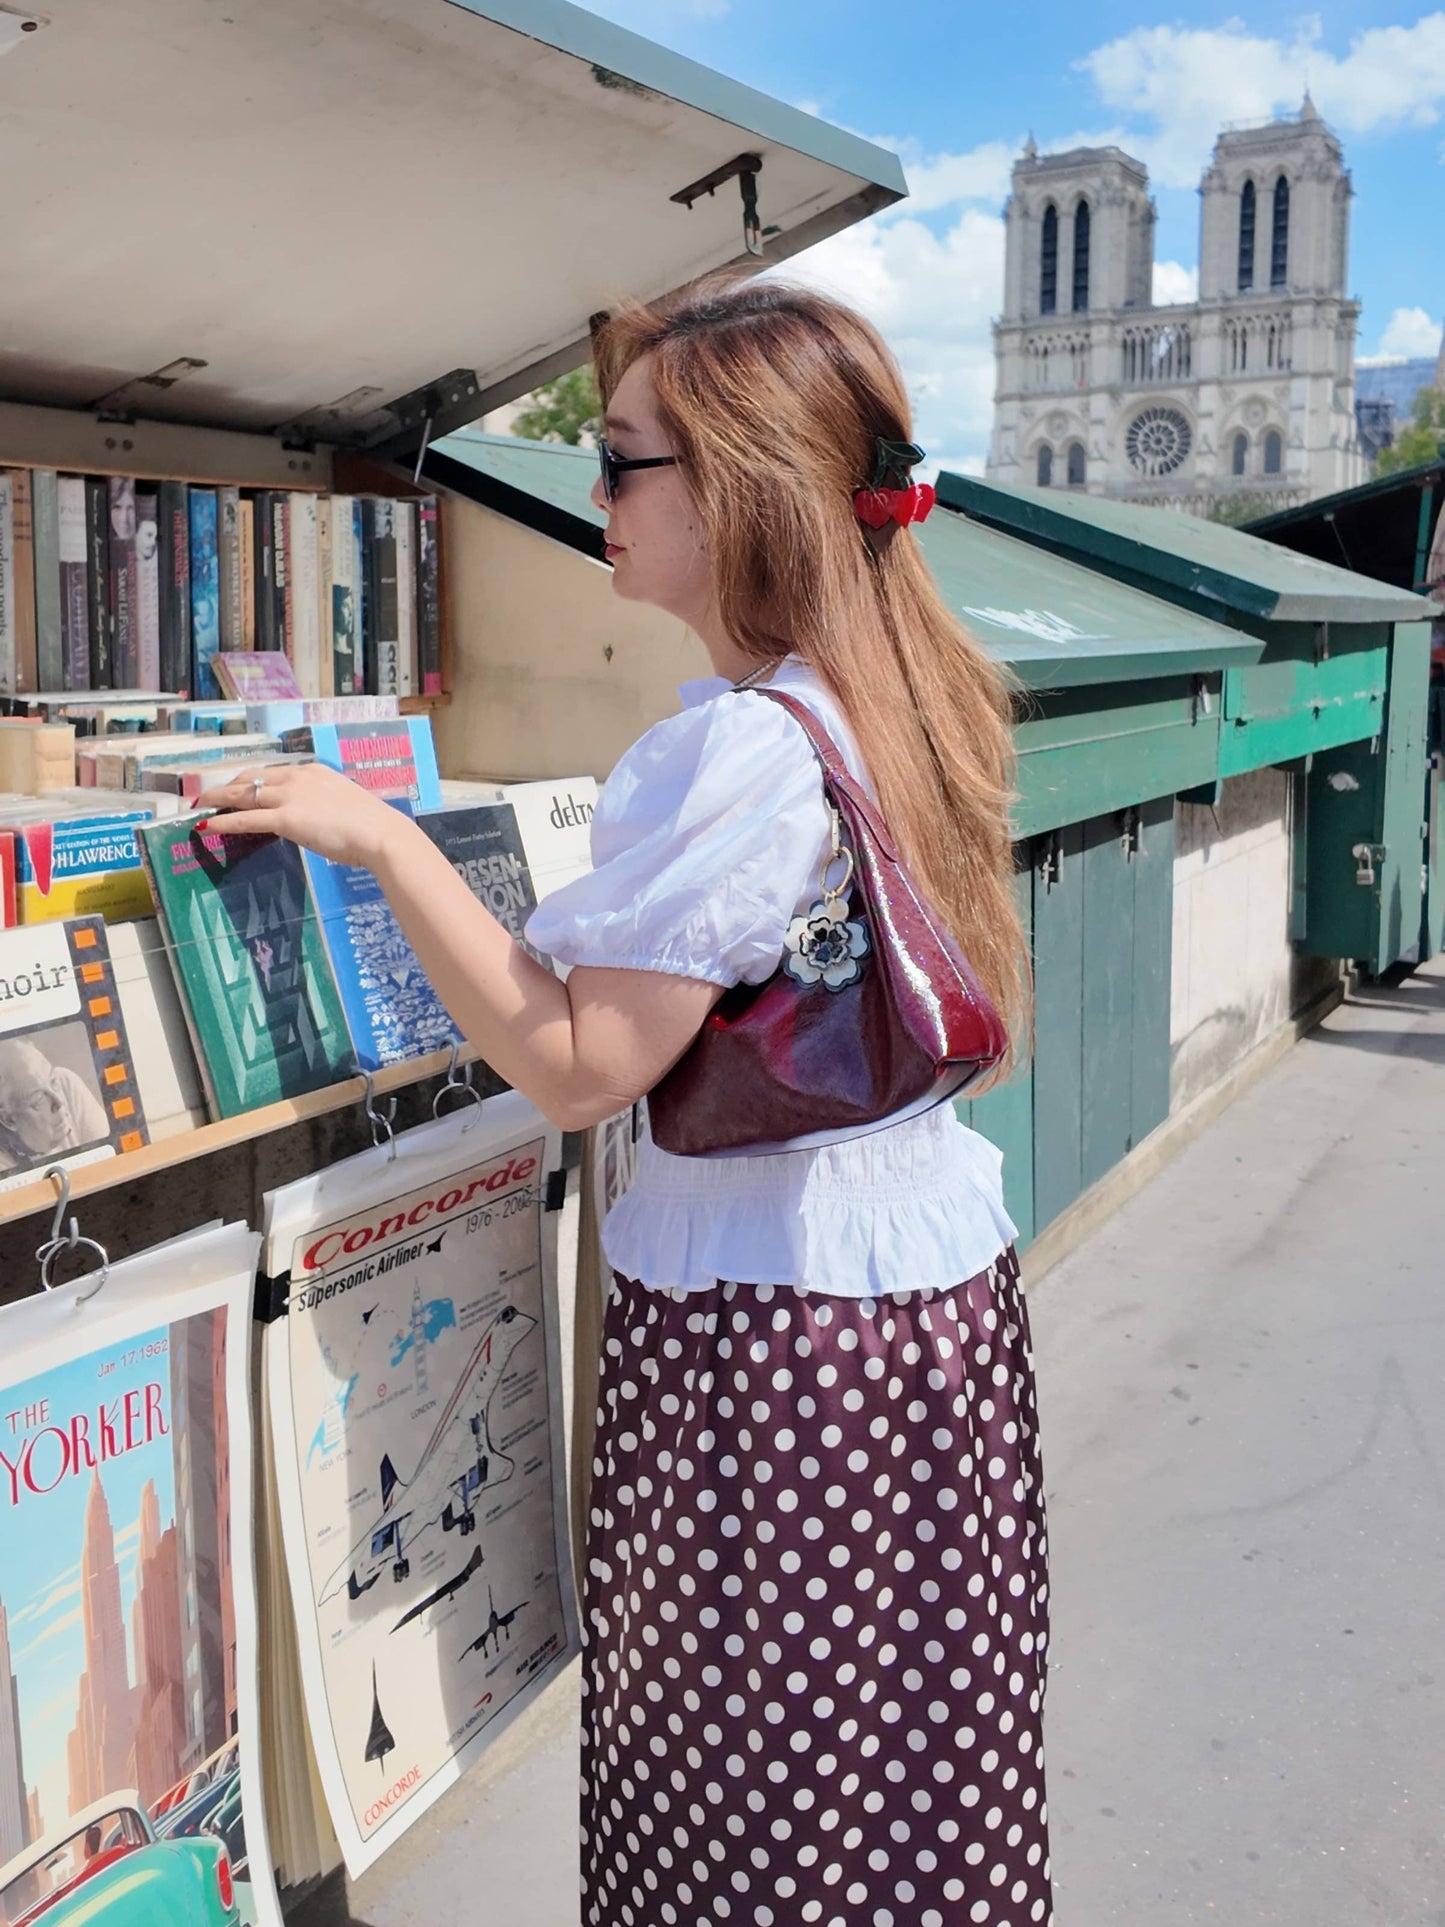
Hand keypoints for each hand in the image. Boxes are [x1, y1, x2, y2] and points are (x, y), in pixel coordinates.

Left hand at [193, 762, 413, 870]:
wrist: (379, 833)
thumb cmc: (371, 825)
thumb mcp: (345, 805)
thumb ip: (325, 806)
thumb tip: (316, 818)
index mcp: (313, 771)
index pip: (272, 772)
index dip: (251, 780)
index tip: (239, 787)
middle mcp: (298, 777)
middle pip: (251, 777)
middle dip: (227, 786)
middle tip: (210, 796)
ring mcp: (290, 797)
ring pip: (243, 794)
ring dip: (217, 799)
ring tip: (199, 807)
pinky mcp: (285, 818)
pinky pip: (245, 818)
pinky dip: (223, 821)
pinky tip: (206, 826)